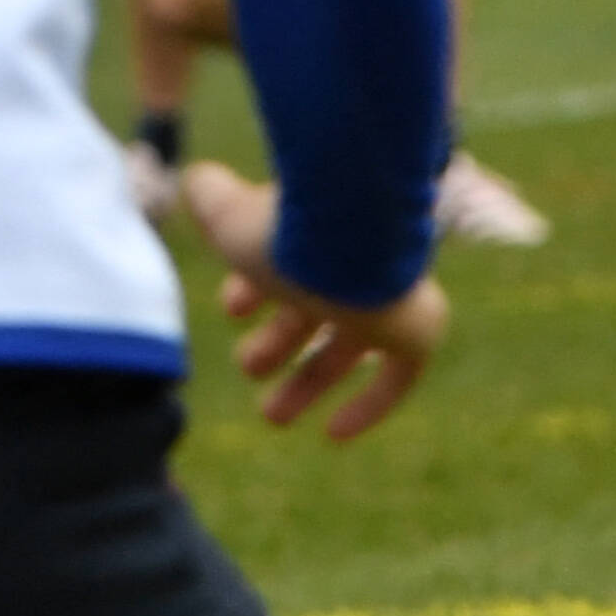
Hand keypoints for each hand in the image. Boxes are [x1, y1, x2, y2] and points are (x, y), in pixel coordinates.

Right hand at [181, 161, 451, 441]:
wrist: (361, 231)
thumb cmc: (289, 228)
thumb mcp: (230, 216)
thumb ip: (209, 197)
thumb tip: (196, 182)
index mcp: (313, 231)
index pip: (285, 263)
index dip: (253, 289)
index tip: (231, 310)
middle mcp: (355, 260)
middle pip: (317, 308)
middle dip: (276, 345)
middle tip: (246, 371)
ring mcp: (390, 293)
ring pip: (348, 344)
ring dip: (307, 381)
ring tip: (271, 416)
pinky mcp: (419, 328)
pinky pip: (399, 375)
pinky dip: (369, 404)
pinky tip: (334, 434)